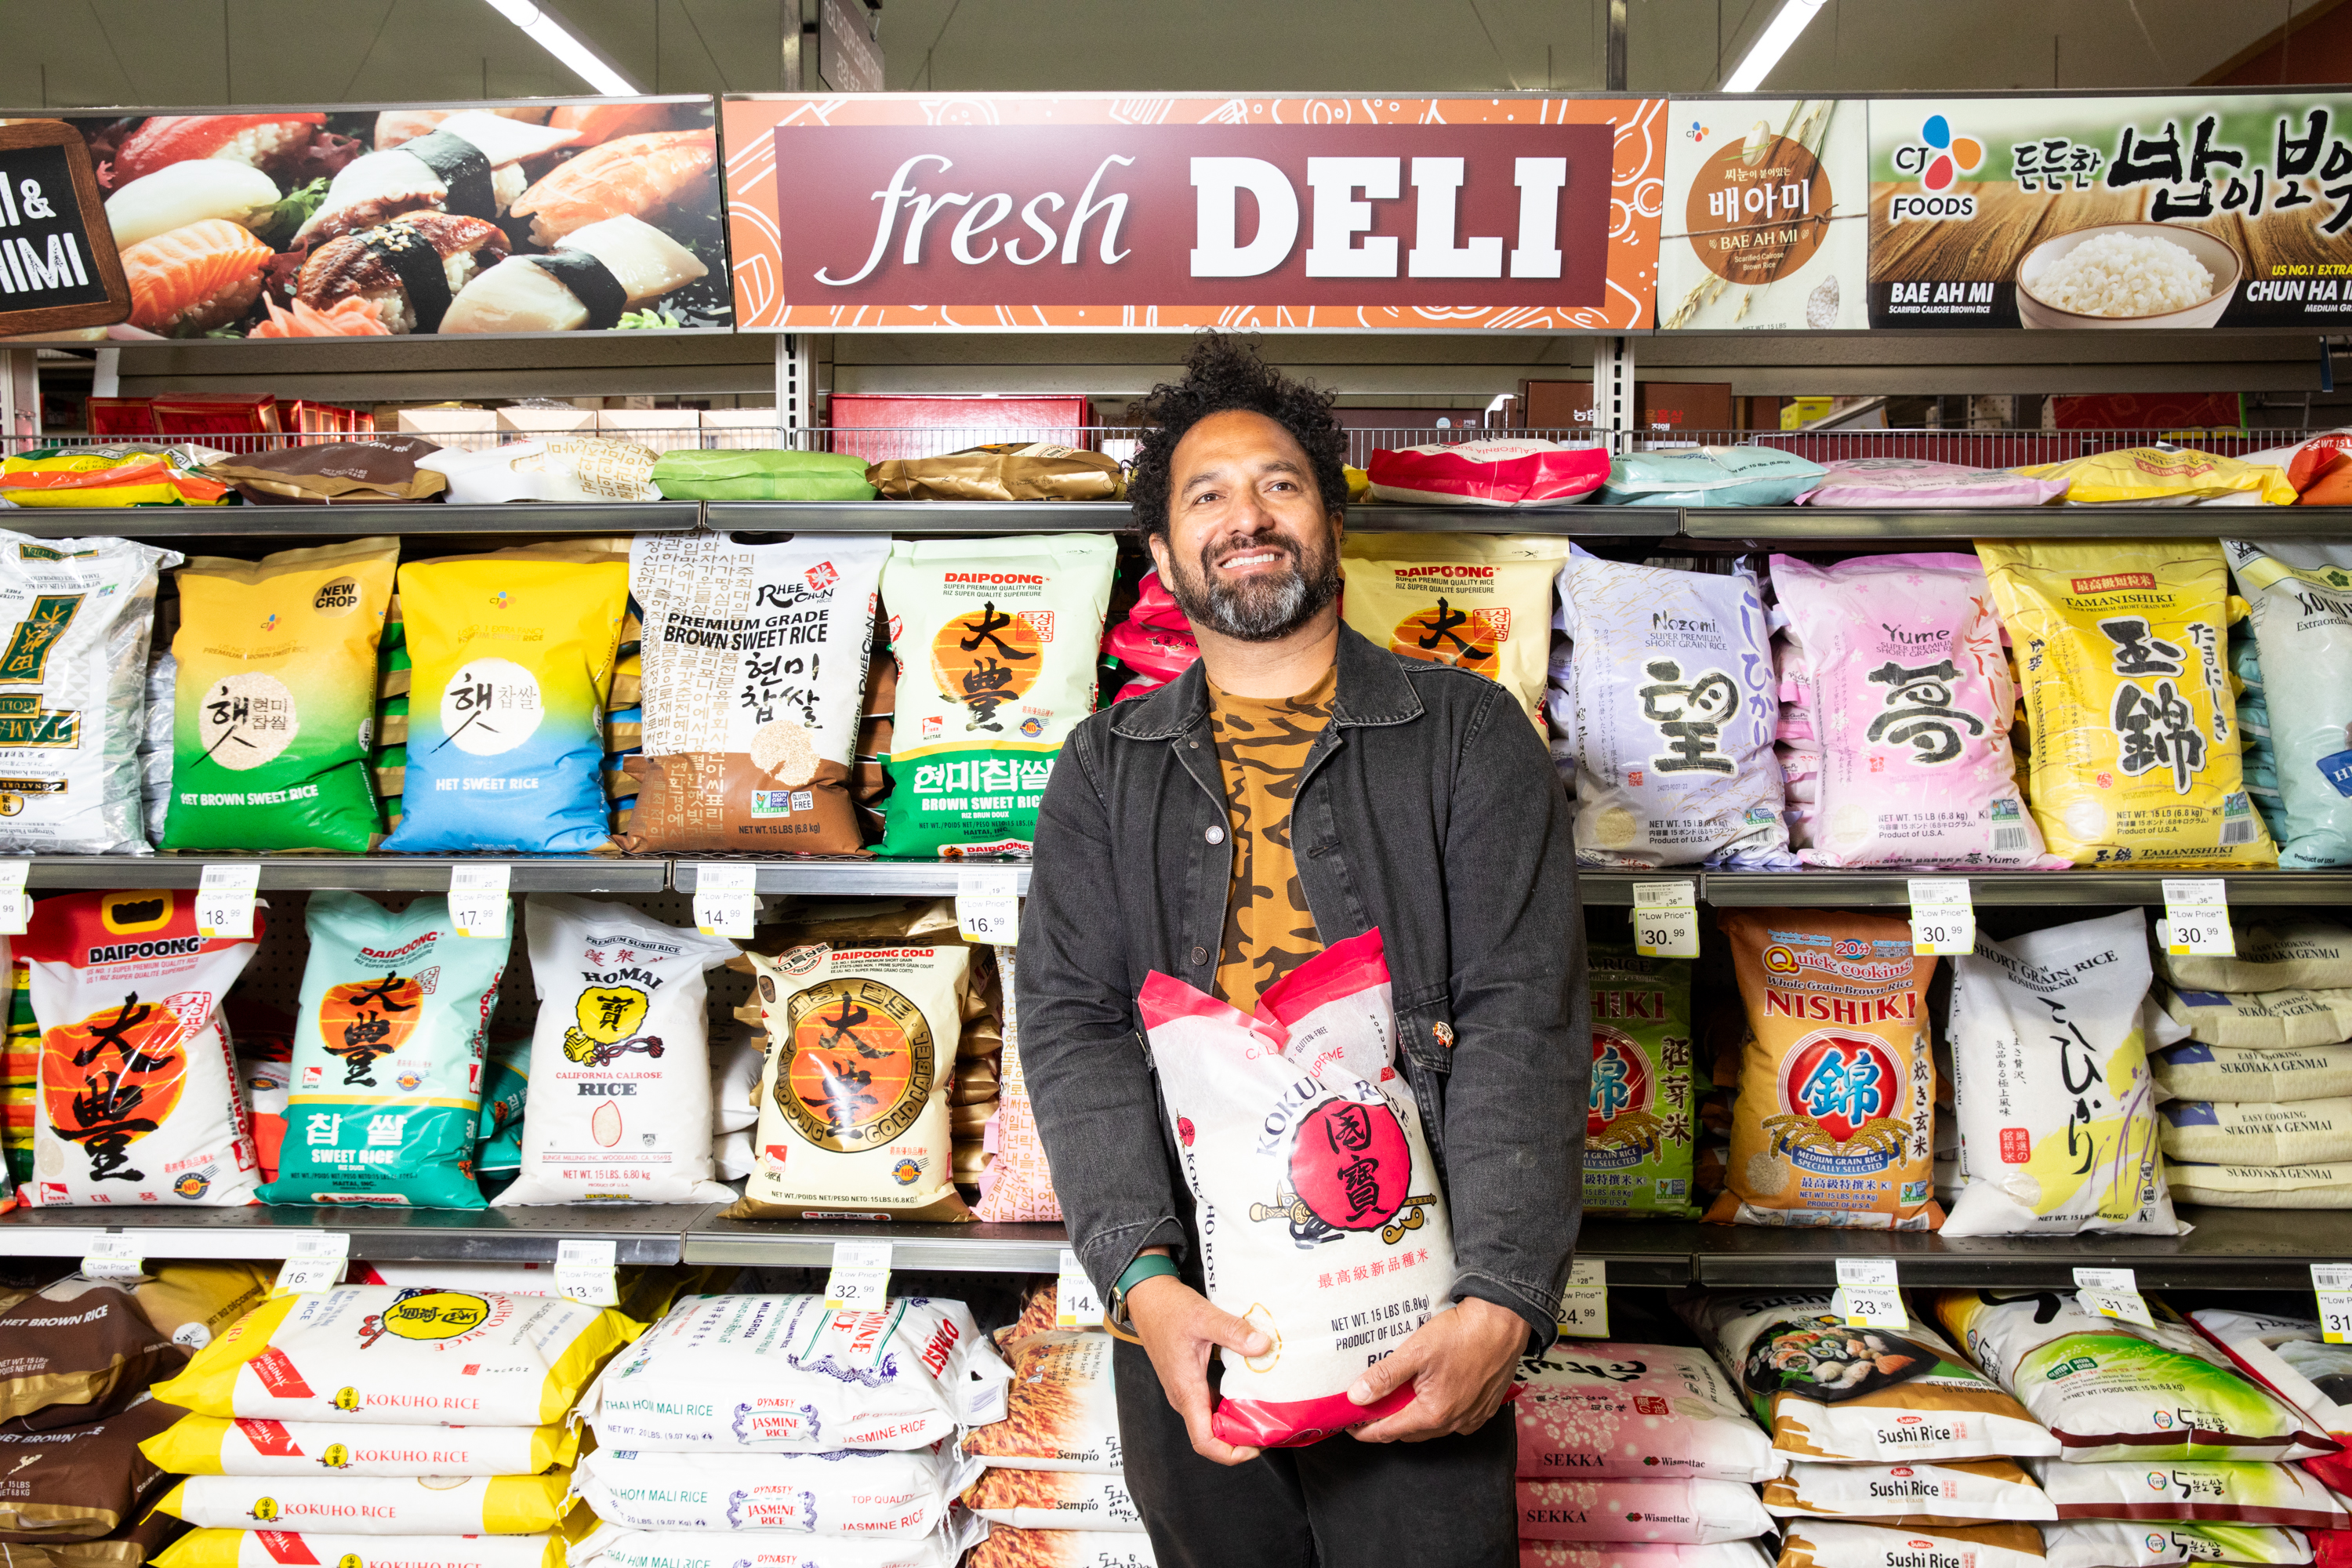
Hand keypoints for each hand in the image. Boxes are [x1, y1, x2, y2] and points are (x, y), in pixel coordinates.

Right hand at [1126, 1268, 1271, 1466]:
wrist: (1146, 1297)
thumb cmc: (1167, 1308)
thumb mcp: (1204, 1316)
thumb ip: (1233, 1331)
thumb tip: (1263, 1345)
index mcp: (1186, 1390)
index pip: (1205, 1441)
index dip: (1231, 1453)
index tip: (1256, 1446)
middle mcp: (1184, 1396)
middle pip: (1212, 1435)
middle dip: (1242, 1439)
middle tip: (1271, 1427)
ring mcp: (1185, 1390)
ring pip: (1212, 1420)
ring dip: (1237, 1422)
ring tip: (1266, 1412)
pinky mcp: (1189, 1380)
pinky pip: (1211, 1404)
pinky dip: (1231, 1405)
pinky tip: (1250, 1391)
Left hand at [1346, 1295, 1527, 1442]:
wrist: (1503, 1322)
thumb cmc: (1463, 1334)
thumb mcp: (1415, 1351)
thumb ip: (1384, 1376)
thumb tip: (1357, 1396)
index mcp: (1434, 1413)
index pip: (1388, 1432)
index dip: (1365, 1430)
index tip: (1349, 1424)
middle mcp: (1455, 1422)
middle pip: (1409, 1432)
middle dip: (1387, 1423)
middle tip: (1370, 1406)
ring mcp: (1472, 1417)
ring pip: (1431, 1427)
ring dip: (1412, 1418)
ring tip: (1398, 1398)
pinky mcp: (1485, 1408)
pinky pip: (1454, 1421)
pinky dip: (1436, 1413)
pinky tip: (1430, 1395)